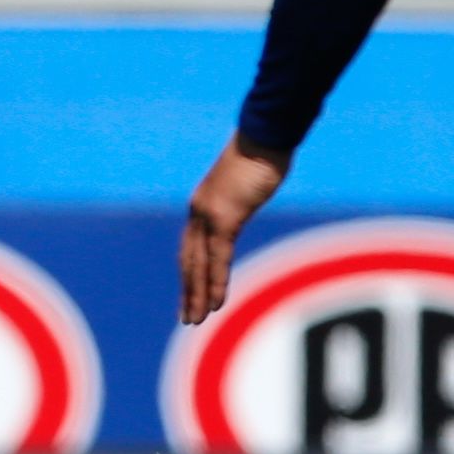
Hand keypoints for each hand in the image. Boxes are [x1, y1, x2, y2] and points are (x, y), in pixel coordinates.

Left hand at [179, 134, 291, 324]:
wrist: (266, 134)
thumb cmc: (264, 152)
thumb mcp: (247, 181)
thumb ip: (243, 196)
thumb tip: (250, 196)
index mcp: (203, 204)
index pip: (191, 247)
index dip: (190, 273)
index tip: (190, 294)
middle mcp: (200, 211)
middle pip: (188, 259)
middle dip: (188, 291)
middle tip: (187, 318)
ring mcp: (210, 214)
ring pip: (198, 264)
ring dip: (197, 294)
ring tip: (196, 319)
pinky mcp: (226, 216)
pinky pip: (218, 257)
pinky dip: (216, 282)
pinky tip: (215, 302)